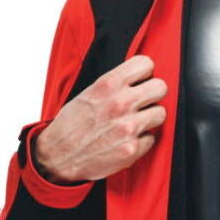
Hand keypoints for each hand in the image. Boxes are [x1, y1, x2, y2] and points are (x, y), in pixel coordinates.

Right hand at [34, 55, 167, 182]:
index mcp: (108, 85)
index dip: (145, 73)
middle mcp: (120, 103)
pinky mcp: (133, 148)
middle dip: (153, 94)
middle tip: (144, 101)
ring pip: (161, 113)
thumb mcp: (89, 93)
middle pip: (161, 87)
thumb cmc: (72, 125)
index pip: (145, 64)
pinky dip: (142, 140)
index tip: (142, 80)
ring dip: (150, 118)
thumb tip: (139, 79)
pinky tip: (127, 140)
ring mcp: (128, 127)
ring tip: (135, 122)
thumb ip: (115, 84)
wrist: (59, 156)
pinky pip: (151, 138)